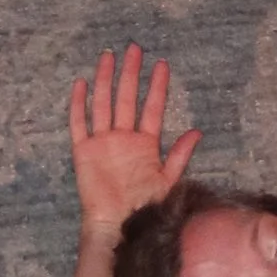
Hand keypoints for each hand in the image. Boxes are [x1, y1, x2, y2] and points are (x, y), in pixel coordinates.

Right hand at [68, 46, 198, 238]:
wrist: (116, 228)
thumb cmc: (142, 208)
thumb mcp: (166, 181)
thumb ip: (179, 156)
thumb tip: (197, 131)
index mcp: (144, 144)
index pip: (152, 108)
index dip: (157, 87)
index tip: (162, 64)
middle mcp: (123, 137)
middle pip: (127, 98)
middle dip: (131, 73)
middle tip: (135, 48)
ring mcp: (103, 141)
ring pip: (103, 103)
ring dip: (105, 80)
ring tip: (108, 56)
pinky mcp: (84, 151)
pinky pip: (79, 123)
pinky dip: (79, 104)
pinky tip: (81, 84)